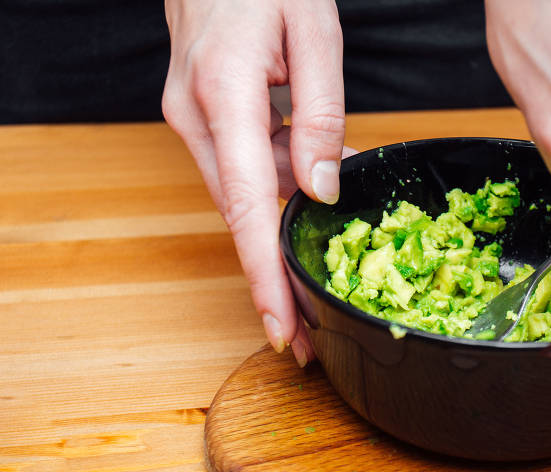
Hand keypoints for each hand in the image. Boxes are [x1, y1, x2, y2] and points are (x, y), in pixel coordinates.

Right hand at [162, 0, 348, 365]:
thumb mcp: (313, 31)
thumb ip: (320, 114)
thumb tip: (321, 190)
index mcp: (225, 95)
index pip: (247, 206)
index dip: (264, 275)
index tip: (281, 328)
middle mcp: (197, 117)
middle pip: (241, 216)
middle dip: (274, 276)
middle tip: (309, 330)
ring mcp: (194, 117)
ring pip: (246, 192)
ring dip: (285, 225)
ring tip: (326, 257)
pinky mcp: (204, 113)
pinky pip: (246, 164)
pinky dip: (282, 181)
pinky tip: (318, 185)